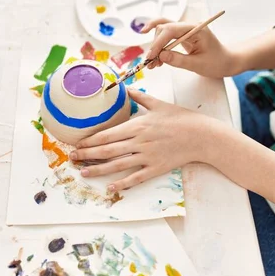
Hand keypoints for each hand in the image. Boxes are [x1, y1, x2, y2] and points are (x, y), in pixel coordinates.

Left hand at [70, 89, 211, 191]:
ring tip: (83, 173)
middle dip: (88, 154)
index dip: (91, 140)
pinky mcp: (156, 168)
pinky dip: (122, 183)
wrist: (202, 136)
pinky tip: (110, 188)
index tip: (77, 142)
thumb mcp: (159, 104)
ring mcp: (148, 156)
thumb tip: (125, 88)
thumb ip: (140, 97)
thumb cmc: (181, 118)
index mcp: (138, 125)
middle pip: (108, 150)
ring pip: (118, 165)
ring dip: (99, 169)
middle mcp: (140, 142)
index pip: (108, 134)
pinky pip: (136, 178)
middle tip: (72, 158)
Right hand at [142, 18, 239, 78]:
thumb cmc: (217, 62)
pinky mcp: (182, 36)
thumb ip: (178, 60)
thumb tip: (161, 56)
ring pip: (162, 31)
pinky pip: (166, 37)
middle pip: (164, 28)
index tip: (151, 56)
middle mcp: (188, 26)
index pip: (170, 30)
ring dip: (155, 46)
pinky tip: (156, 58)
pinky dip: (159, 47)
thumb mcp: (198, 64)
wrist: (226, 61)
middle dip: (155, 45)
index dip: (158, 43)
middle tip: (150, 62)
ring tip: (153, 63)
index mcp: (196, 29)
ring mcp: (184, 30)